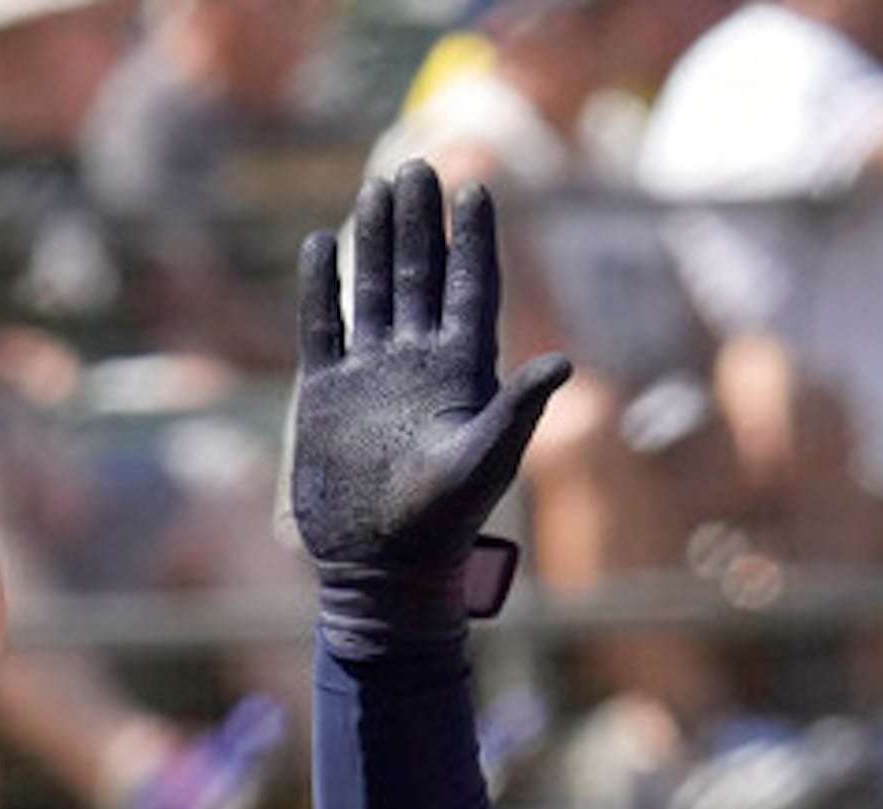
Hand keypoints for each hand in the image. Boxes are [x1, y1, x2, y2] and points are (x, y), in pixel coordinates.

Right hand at [289, 159, 569, 600]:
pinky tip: (319, 246)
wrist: (380, 569)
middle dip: (422, 222)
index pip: (471, 289)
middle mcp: (416, 363)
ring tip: (378, 186)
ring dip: (376, 241)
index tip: (477, 186)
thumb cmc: (441, 525)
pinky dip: (320, 287)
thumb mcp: (485, 463)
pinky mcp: (327, 393)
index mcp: (460, 371)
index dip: (474, 240)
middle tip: (420, 167)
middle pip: (422, 275)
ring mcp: (370, 375)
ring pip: (374, 289)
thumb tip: (563, 362)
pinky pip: (323, 326)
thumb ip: (518, 410)